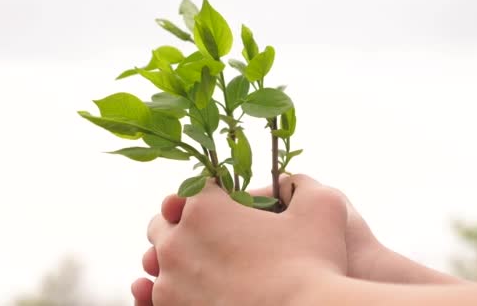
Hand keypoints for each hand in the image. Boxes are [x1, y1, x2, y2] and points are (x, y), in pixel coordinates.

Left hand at [132, 177, 347, 305]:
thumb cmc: (315, 265)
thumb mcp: (324, 207)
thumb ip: (303, 184)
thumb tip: (290, 182)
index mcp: (204, 207)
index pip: (194, 189)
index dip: (215, 196)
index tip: (232, 209)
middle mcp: (176, 242)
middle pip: (167, 223)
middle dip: (186, 225)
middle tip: (218, 238)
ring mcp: (169, 285)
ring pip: (159, 262)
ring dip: (178, 259)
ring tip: (207, 268)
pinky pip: (153, 299)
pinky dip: (169, 291)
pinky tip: (190, 291)